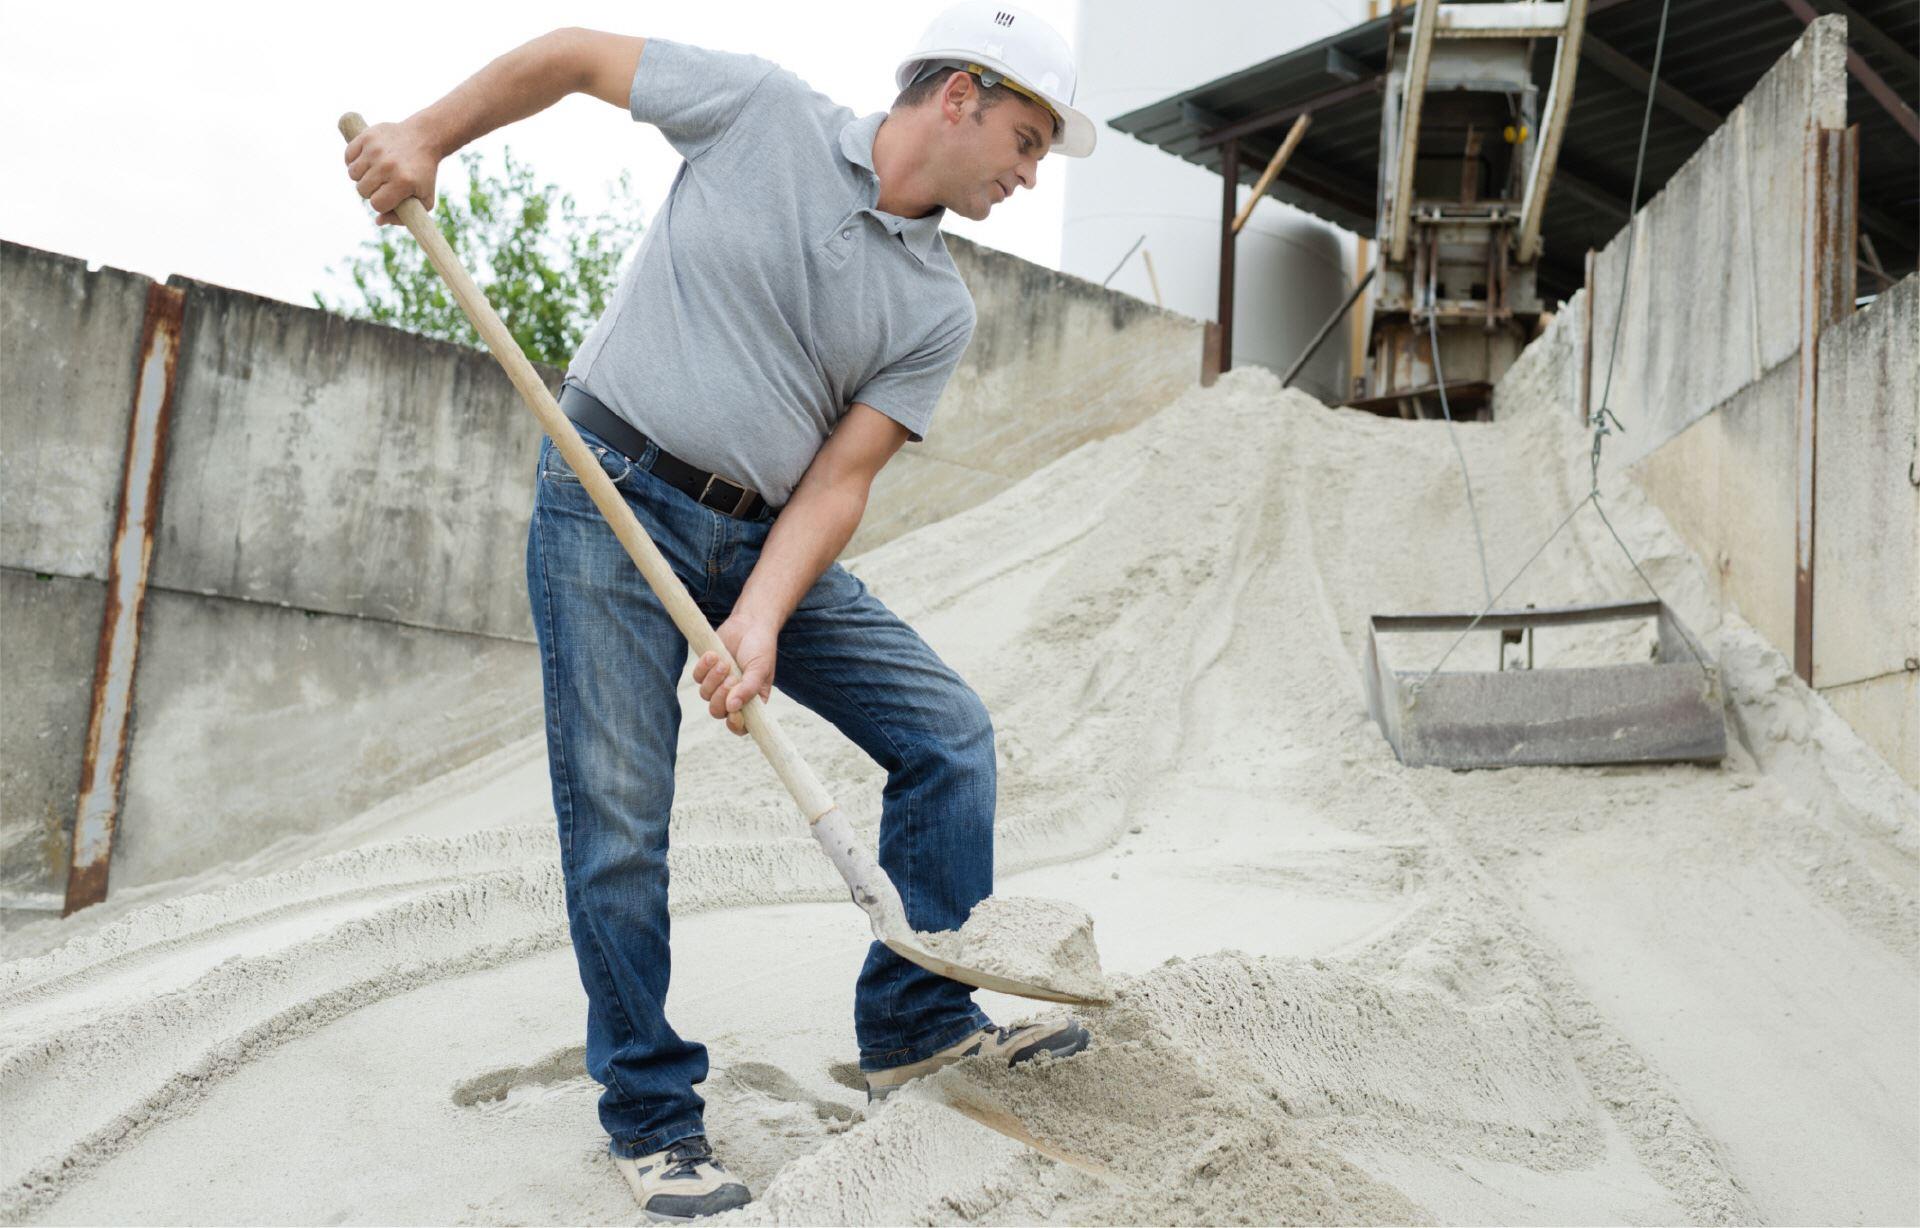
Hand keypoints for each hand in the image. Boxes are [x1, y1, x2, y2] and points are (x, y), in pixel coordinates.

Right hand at [343, 119, 440, 225]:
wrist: (424, 138)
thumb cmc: (423, 173)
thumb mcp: (424, 198)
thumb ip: (403, 216)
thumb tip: (378, 221)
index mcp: (403, 182)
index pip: (376, 204)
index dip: (381, 204)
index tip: (388, 197)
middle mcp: (388, 165)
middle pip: (362, 190)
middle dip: (371, 191)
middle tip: (383, 183)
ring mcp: (376, 149)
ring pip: (353, 174)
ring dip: (362, 176)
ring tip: (375, 171)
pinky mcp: (367, 136)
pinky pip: (348, 156)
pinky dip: (353, 160)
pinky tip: (367, 160)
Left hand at [692, 613, 777, 735]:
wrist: (750, 623)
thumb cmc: (760, 647)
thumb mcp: (760, 669)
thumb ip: (748, 689)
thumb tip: (732, 708)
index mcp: (752, 701)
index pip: (741, 726)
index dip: (735, 725)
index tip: (733, 714)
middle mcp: (734, 696)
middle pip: (717, 712)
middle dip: (721, 696)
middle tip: (731, 678)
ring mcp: (719, 684)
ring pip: (705, 695)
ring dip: (713, 679)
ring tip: (724, 662)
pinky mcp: (707, 670)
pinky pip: (697, 678)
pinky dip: (704, 667)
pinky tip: (714, 654)